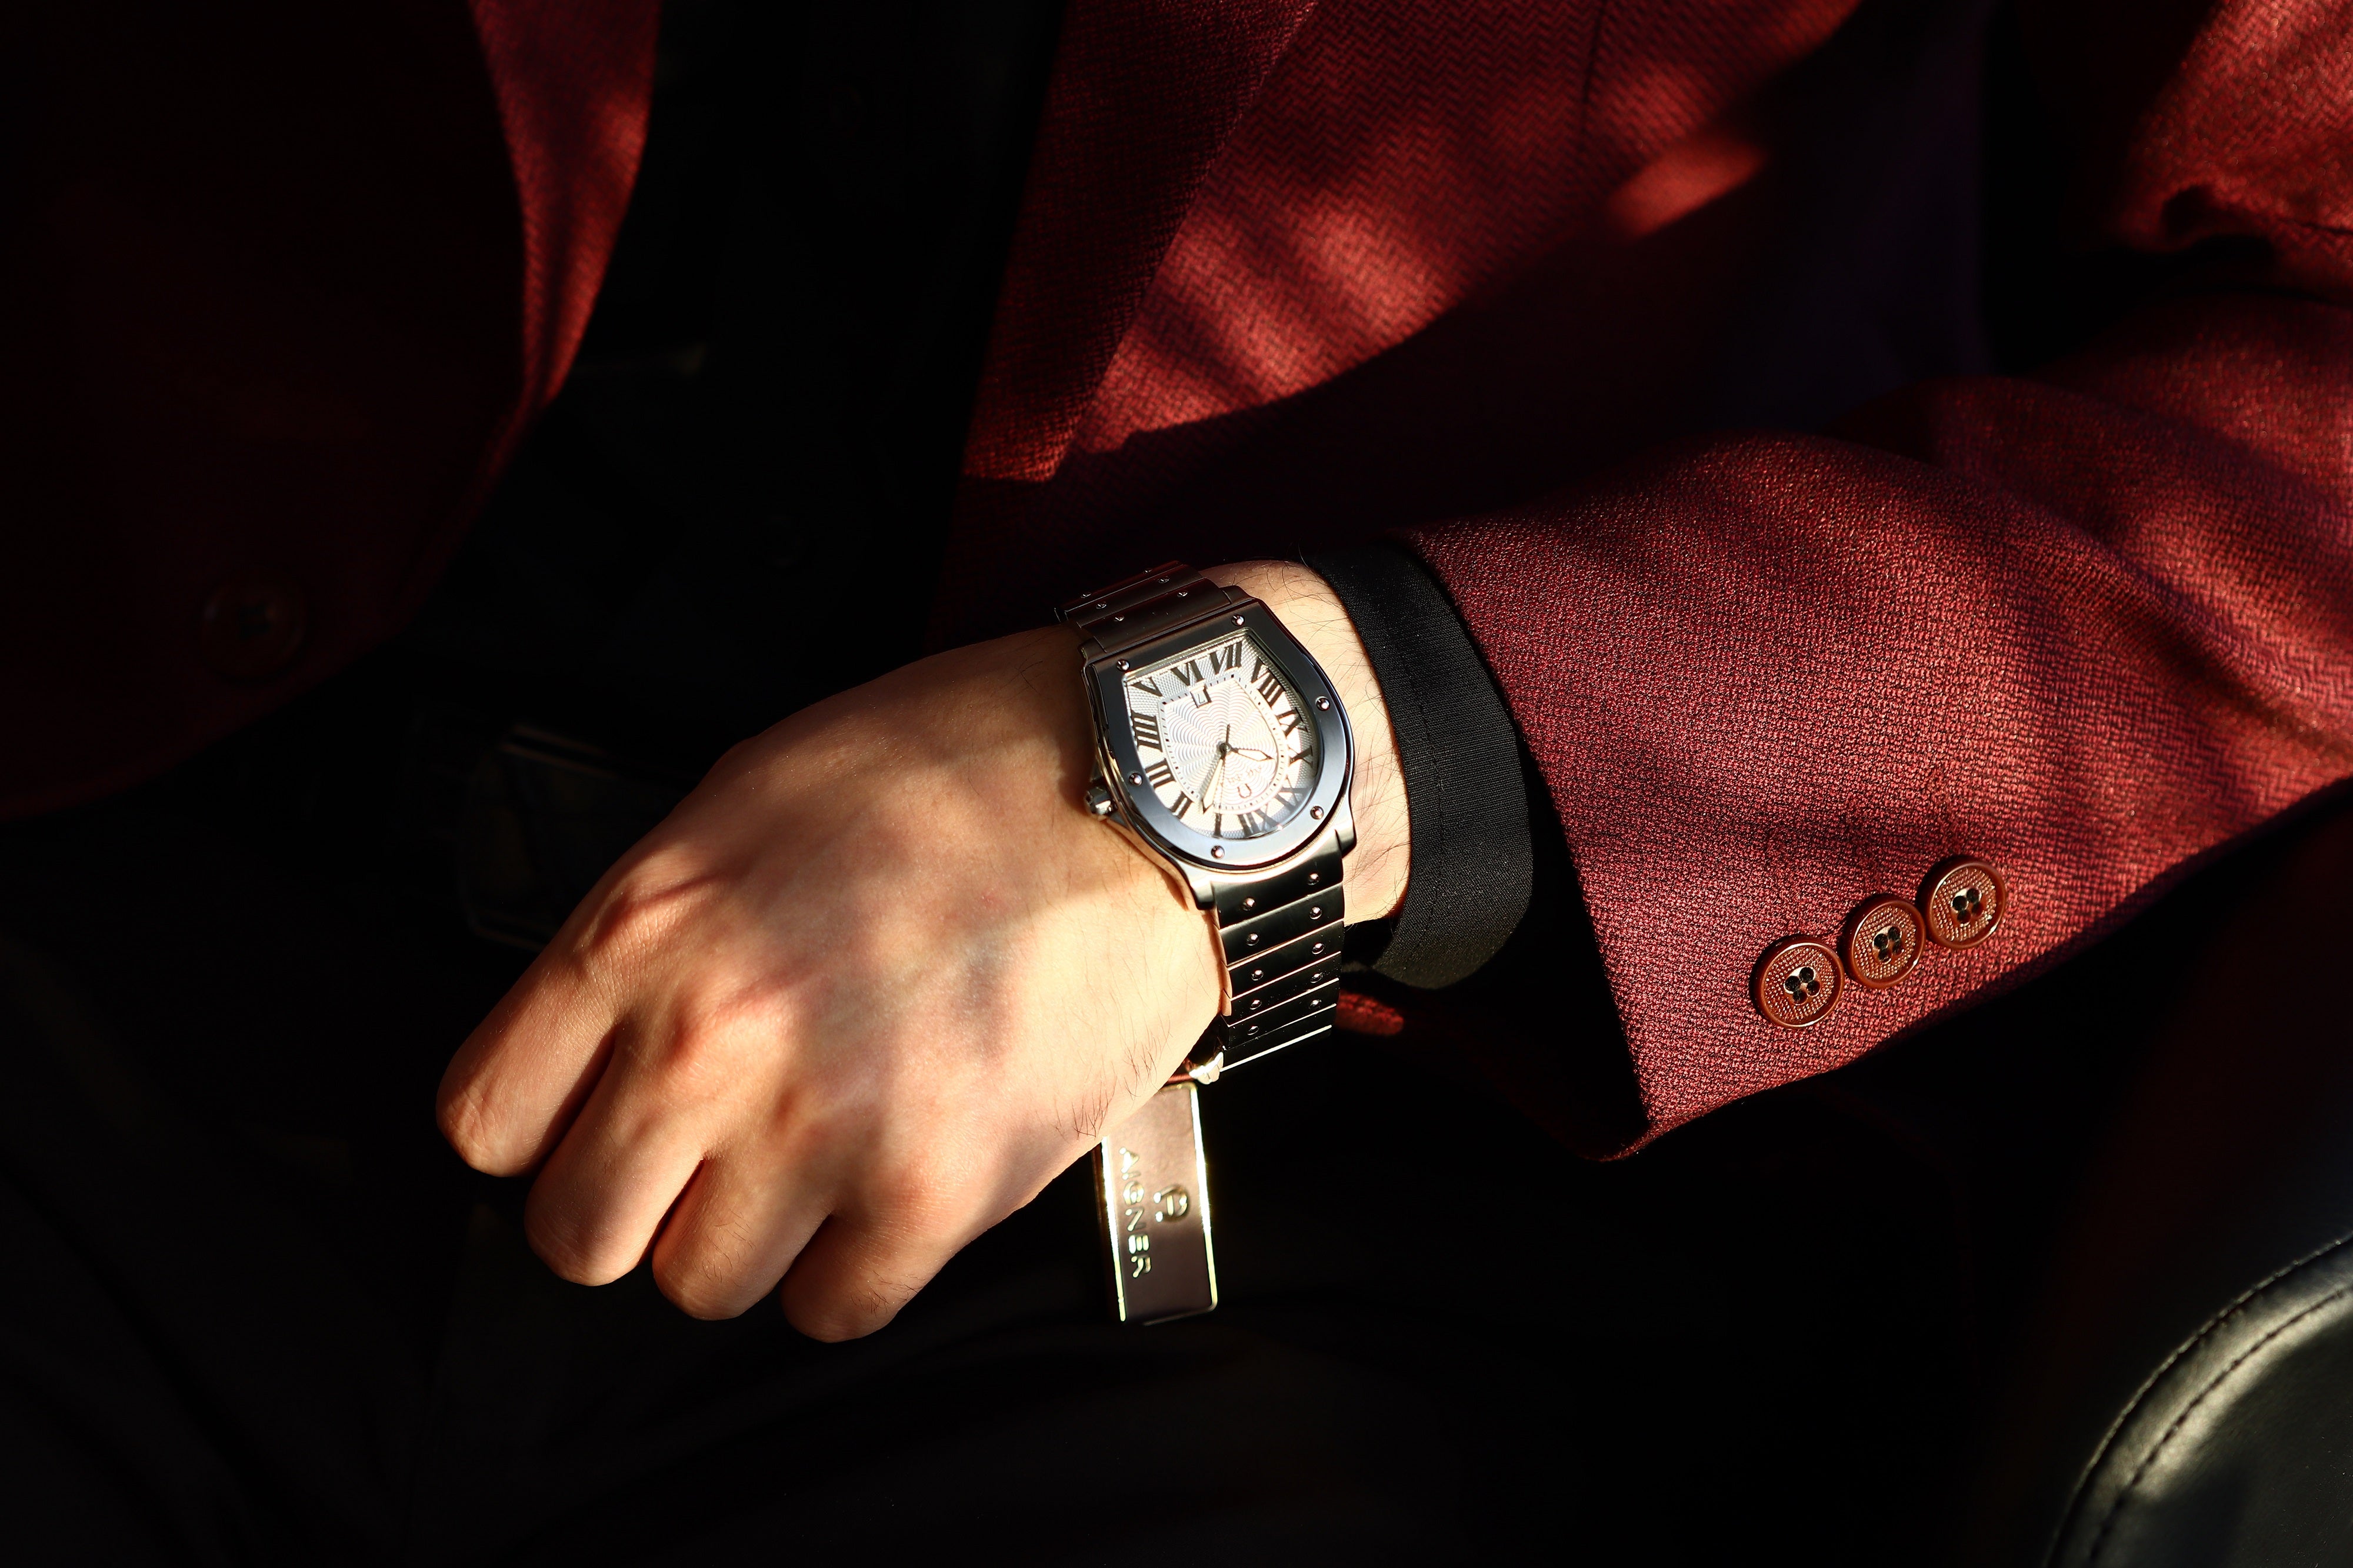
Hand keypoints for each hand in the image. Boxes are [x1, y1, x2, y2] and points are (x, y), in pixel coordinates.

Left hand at [435, 561, 1406, 1337]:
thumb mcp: (748, 798)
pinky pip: (832, 1312)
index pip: (485, 1123)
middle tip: (707, 1154)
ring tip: (819, 1157)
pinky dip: (856, 1266)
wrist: (1150, 789)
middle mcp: (711, 1042)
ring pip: (697, 1288)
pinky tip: (893, 1182)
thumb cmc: (956, 771)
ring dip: (749, 1238)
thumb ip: (650, 930)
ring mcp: (825, 1127)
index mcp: (645, 930)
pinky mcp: (938, 1191)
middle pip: (576, 1235)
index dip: (541, 1129)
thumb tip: (595, 1040)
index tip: (591, 1119)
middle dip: (634, 1204)